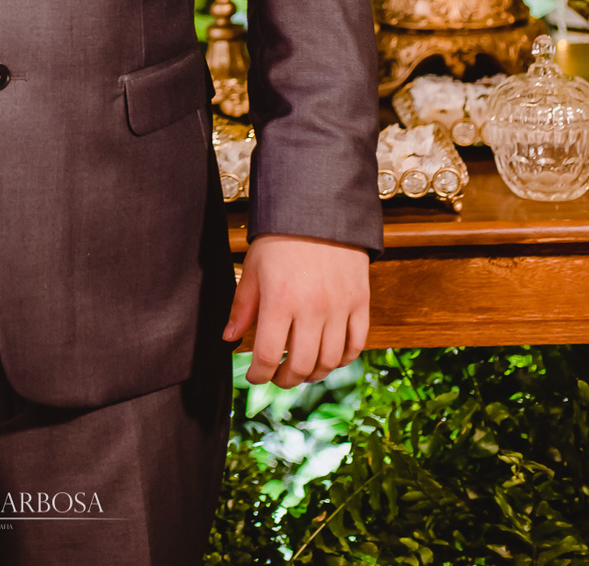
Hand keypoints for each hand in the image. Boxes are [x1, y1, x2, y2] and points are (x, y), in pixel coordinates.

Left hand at [223, 234, 368, 387]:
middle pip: (300, 366)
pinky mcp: (359, 302)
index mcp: (279, 299)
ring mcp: (339, 307)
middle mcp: (311, 308)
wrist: (318, 210)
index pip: (267, 355)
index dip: (258, 374)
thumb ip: (242, 307)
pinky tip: (329, 356)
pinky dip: (343, 359)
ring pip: (329, 361)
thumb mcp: (253, 268)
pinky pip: (356, 345)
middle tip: (277, 376)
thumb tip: (229, 338)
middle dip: (284, 379)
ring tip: (301, 370)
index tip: (254, 376)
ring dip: (313, 373)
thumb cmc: (280, 238)